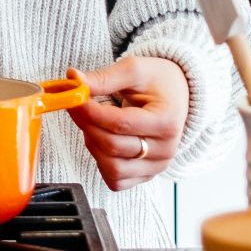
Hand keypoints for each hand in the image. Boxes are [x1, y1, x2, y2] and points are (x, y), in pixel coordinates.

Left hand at [66, 58, 189, 191]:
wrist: (177, 95)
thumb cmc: (158, 81)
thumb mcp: (134, 69)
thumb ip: (104, 78)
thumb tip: (74, 80)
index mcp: (167, 121)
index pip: (121, 124)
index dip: (91, 113)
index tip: (74, 99)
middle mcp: (166, 149)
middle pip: (113, 147)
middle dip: (87, 126)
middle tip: (76, 106)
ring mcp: (157, 166)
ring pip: (112, 168)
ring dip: (92, 145)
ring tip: (92, 123)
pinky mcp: (146, 176)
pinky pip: (116, 180)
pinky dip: (101, 163)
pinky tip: (101, 141)